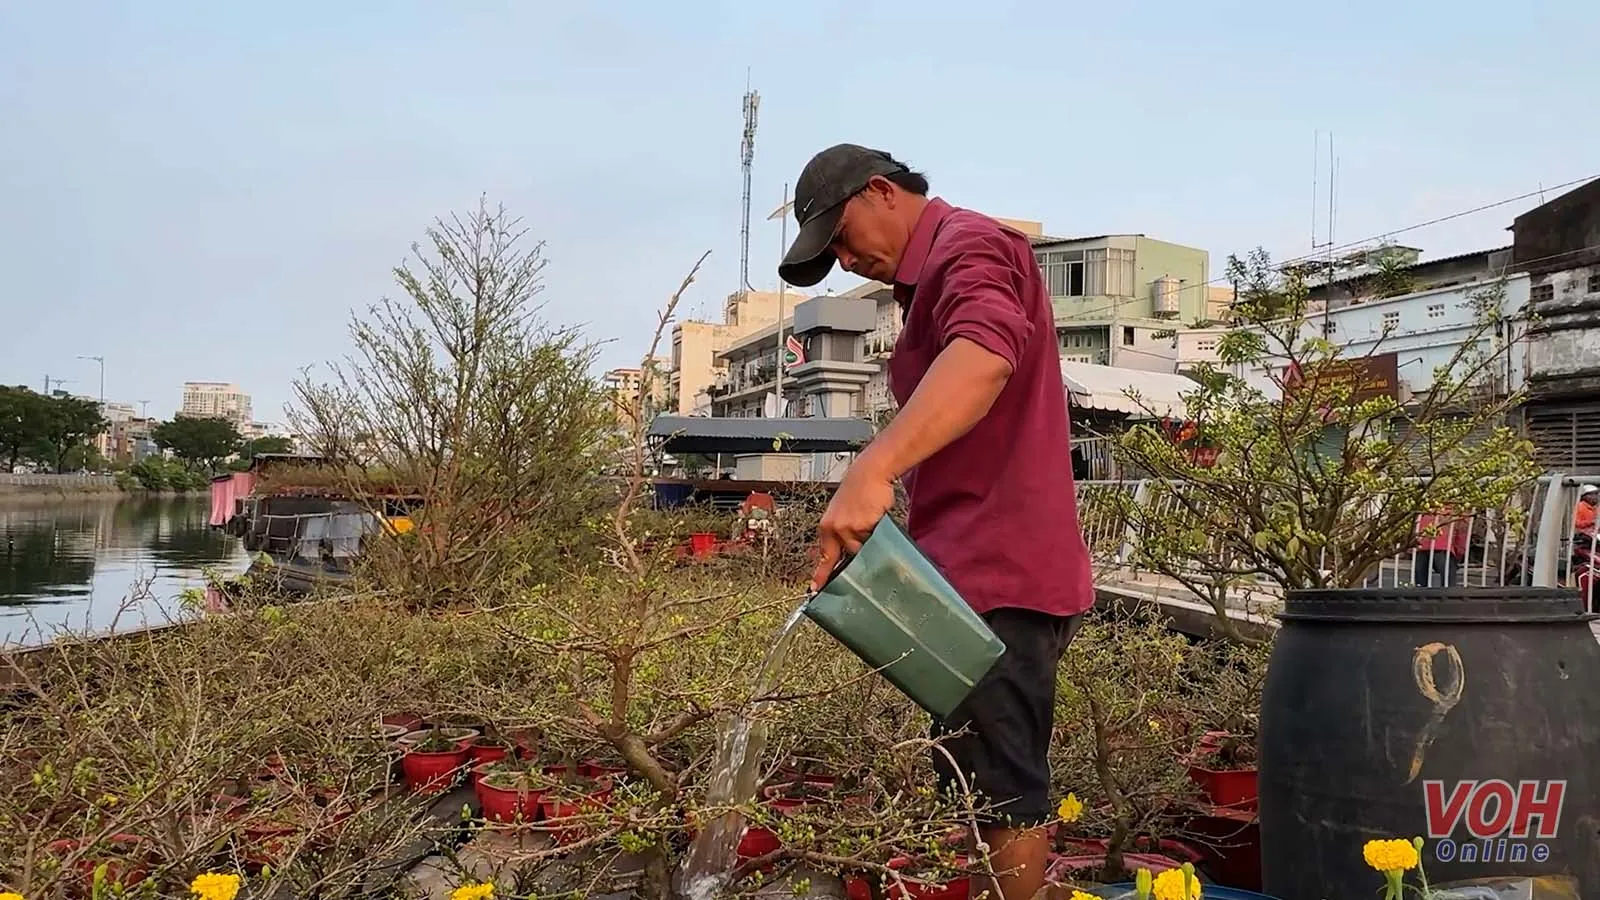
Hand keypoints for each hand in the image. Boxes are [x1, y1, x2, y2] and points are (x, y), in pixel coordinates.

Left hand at [811, 459, 895, 590]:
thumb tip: (844, 554)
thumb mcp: (840, 513)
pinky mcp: (866, 524)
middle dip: (857, 547)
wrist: (869, 472)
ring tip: (868, 517)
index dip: (821, 574)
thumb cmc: (857, 492)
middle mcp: (835, 529)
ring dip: (869, 537)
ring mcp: (850, 527)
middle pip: (848, 555)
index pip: (824, 557)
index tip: (815, 588)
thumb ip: (840, 534)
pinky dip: (877, 530)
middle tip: (860, 529)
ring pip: (863, 547)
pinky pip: (875, 537)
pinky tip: (874, 514)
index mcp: (826, 527)